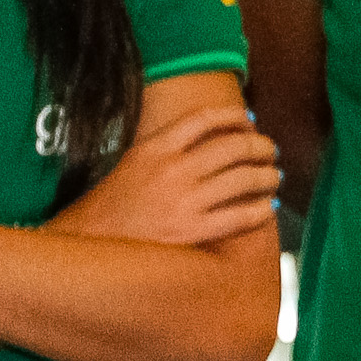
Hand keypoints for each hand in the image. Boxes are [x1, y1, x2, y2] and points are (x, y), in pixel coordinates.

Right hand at [50, 104, 282, 249]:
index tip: (250, 120)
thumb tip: (208, 140)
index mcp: (154, 149)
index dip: (234, 116)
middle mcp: (172, 170)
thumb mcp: (131, 163)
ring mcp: (184, 201)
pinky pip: (241, 216)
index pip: (203, 119)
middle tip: (271, 151)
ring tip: (274, 177)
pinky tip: (268, 208)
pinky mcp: (192, 232)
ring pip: (245, 179)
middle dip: (261, 146)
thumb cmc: (109, 207)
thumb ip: (166, 149)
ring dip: (268, 176)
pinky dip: (262, 210)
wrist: (86, 244)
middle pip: (233, 146)